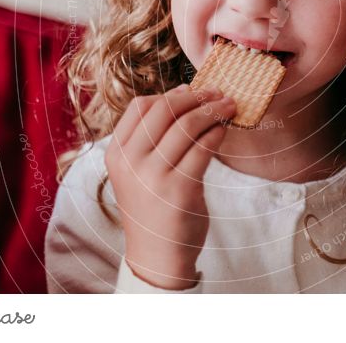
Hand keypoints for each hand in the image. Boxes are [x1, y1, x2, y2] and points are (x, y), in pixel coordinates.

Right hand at [105, 84, 236, 289]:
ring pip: (187, 126)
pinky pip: (203, 148)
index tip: (193, 90)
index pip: (139, 107)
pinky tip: (225, 129)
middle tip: (218, 93)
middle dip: (196, 97)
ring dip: (213, 110)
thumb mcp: (139, 171)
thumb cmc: (154, 206)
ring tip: (229, 107)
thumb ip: (152, 138)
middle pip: (164, 110)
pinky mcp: (179, 191)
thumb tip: (184, 94)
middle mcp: (131, 163)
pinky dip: (217, 132)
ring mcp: (153, 177)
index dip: (169, 93)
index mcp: (117, 154)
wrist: (158, 255)